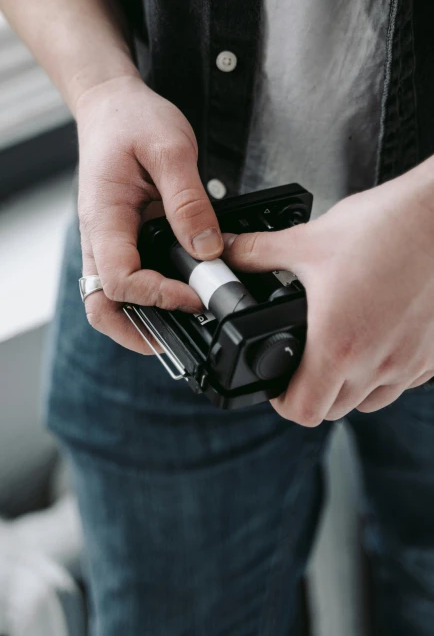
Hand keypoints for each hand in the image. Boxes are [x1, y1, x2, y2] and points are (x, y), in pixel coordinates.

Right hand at [76, 74, 222, 351]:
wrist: (111, 106)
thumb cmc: (133, 120)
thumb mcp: (171, 150)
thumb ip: (189, 202)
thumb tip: (208, 250)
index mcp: (104, 217)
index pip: (121, 280)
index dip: (158, 297)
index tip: (197, 296)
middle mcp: (97, 237)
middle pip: (101, 307)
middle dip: (137, 332)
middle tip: (181, 338)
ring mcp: (105, 241)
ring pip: (109, 300)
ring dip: (140, 320)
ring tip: (183, 324)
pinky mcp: (118, 239)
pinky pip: (124, 280)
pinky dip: (146, 298)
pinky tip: (177, 295)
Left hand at [222, 164, 433, 424]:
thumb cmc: (387, 229)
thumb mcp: (308, 240)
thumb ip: (258, 252)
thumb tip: (227, 253)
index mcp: (338, 344)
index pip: (303, 411)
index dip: (280, 402)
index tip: (275, 383)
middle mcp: (377, 363)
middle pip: (334, 410)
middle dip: (312, 392)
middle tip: (302, 362)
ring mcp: (409, 363)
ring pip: (371, 400)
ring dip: (350, 386)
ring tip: (339, 349)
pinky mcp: (433, 356)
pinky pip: (404, 382)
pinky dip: (385, 372)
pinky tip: (377, 337)